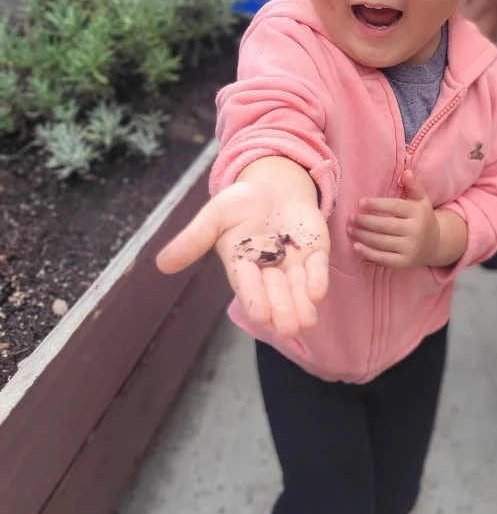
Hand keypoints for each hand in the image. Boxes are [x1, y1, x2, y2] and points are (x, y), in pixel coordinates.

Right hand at [156, 176, 329, 338]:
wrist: (274, 185)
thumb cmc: (240, 204)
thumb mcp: (215, 216)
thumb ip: (193, 239)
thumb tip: (160, 264)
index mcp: (242, 264)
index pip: (247, 284)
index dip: (253, 298)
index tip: (259, 314)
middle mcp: (268, 270)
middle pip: (275, 292)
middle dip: (281, 309)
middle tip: (287, 328)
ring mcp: (294, 262)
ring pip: (297, 287)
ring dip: (301, 304)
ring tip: (306, 322)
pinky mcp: (315, 251)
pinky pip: (317, 267)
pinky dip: (318, 279)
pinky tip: (319, 294)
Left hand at [348, 170, 439, 268]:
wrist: (434, 244)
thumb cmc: (422, 217)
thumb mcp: (421, 199)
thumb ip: (413, 185)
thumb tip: (406, 172)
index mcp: (418, 213)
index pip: (394, 207)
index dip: (376, 204)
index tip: (360, 202)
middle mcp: (415, 231)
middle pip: (385, 225)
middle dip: (365, 221)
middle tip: (351, 217)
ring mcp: (410, 248)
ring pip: (381, 242)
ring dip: (362, 236)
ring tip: (350, 229)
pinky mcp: (404, 262)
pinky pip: (383, 258)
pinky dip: (367, 253)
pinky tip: (356, 246)